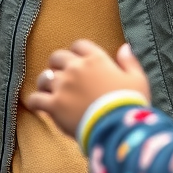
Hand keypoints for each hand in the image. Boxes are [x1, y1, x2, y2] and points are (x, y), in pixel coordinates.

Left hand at [24, 40, 150, 135]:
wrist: (119, 127)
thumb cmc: (130, 104)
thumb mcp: (137, 80)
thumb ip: (129, 62)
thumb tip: (124, 47)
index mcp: (95, 60)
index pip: (79, 45)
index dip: (77, 52)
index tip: (78, 60)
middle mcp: (75, 68)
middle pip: (58, 57)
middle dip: (58, 64)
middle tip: (60, 75)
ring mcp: (63, 86)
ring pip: (44, 77)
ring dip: (45, 82)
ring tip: (47, 90)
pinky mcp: (54, 105)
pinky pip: (36, 99)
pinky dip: (34, 101)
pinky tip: (36, 105)